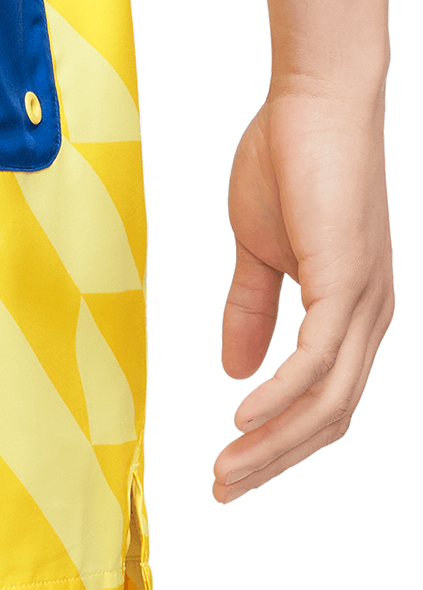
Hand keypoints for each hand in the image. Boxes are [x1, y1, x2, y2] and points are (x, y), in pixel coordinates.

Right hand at [214, 80, 393, 500]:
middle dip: (273, 460)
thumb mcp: (257, 249)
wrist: (314, 101)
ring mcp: (364, 303)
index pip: (321, 400)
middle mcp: (369, 319)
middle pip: (329, 417)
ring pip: (327, 402)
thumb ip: (250, 309)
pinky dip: (281, 396)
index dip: (277, 442)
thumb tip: (235, 371)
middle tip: (220, 488)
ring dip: (274, 443)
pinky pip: (317, 360)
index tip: (228, 468)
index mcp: (350, 312)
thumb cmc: (288, 160)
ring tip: (225, 469)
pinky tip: (244, 416)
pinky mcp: (348, 282)